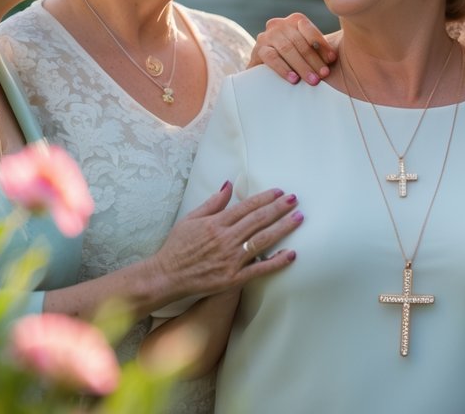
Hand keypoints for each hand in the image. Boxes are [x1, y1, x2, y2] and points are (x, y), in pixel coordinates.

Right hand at [150, 183, 301, 301]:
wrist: (166, 276)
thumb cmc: (177, 247)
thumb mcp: (191, 219)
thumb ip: (212, 203)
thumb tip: (228, 185)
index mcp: (216, 223)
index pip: (246, 207)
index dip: (265, 198)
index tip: (279, 191)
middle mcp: (225, 239)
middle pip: (258, 220)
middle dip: (279, 208)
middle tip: (295, 199)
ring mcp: (230, 259)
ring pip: (262, 240)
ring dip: (282, 228)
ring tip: (298, 218)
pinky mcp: (232, 278)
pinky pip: (259, 269)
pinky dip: (276, 262)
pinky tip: (291, 254)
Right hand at [248, 13, 336, 84]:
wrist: (267, 66)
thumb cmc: (296, 56)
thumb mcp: (307, 48)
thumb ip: (318, 48)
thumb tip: (334, 57)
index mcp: (296, 20)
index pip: (310, 30)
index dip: (322, 45)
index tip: (332, 60)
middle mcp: (280, 24)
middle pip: (299, 42)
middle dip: (314, 60)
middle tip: (323, 75)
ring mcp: (267, 36)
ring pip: (287, 49)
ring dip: (301, 66)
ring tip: (312, 80)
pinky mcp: (258, 49)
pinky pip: (271, 58)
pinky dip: (283, 69)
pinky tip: (293, 79)